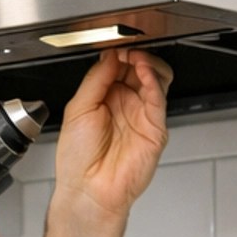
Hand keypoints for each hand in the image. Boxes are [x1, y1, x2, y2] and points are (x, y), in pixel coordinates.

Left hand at [52, 47, 172, 231]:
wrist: (89, 190)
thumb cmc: (78, 160)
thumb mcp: (77, 109)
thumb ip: (95, 79)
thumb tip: (109, 56)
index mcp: (105, 100)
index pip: (118, 67)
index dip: (117, 54)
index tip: (114, 45)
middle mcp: (125, 106)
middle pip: (139, 69)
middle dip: (133, 55)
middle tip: (126, 49)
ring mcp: (142, 116)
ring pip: (155, 78)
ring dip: (146, 62)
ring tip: (135, 57)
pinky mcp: (155, 128)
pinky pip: (158, 97)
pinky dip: (153, 78)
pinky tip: (143, 69)